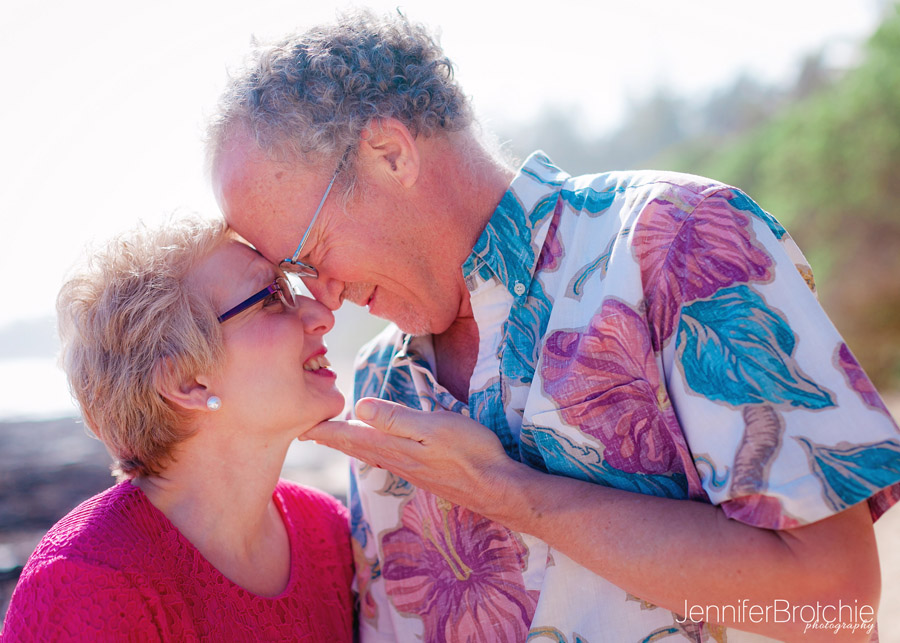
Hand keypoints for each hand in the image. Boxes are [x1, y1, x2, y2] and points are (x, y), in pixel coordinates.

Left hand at [303, 398, 528, 513]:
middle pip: (354, 445)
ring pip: (367, 451)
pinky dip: (367, 448)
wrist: (495, 488)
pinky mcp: (421, 470)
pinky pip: (383, 456)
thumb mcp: (435, 427)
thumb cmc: (470, 452)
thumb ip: (397, 418)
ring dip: (346, 442)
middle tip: (304, 430)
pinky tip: (372, 448)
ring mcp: (407, 467)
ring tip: (331, 435)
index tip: (299, 424)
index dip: (324, 429)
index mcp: (393, 446)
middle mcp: (394, 459)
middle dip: (329, 436)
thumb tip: (359, 406)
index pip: (349, 435)